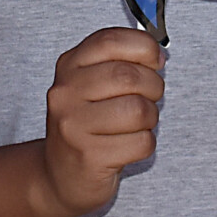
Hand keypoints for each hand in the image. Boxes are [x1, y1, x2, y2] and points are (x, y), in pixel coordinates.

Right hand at [39, 28, 164, 216]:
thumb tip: (157, 55)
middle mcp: (66, 93)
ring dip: (151, 118)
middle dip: (153, 86)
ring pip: (139, 110)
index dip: (144, 46)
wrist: (59, 175)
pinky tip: (129, 144)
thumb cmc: (85, 126)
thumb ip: (119, 62)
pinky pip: (141, 142)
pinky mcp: (89, 156)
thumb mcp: (91, 85)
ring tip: (138, 124)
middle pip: (128, 76)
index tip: (155, 59)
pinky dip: (145, 144)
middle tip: (151, 96)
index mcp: (69, 66)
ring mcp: (74, 126)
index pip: (110, 41)